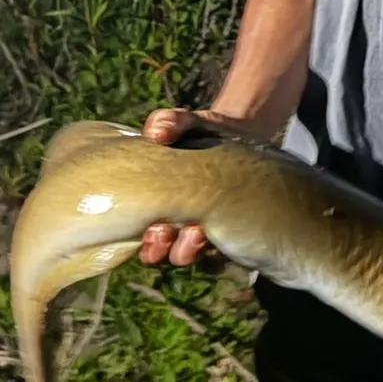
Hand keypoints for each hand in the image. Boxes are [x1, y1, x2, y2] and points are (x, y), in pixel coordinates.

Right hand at [137, 108, 246, 266]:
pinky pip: (214, 260)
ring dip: (185, 250)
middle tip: (166, 230)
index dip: (140, 237)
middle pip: (157, 254)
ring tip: (197, 231)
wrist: (246, 138)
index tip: (150, 225)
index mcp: (155, 203)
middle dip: (158, 248)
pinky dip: (213, 254)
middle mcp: (174, 224)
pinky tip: (222, 234)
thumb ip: (169, 121)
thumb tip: (156, 132)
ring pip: (183, 257)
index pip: (136, 234)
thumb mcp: (188, 123)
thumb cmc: (205, 133)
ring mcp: (200, 233)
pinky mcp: (226, 236)